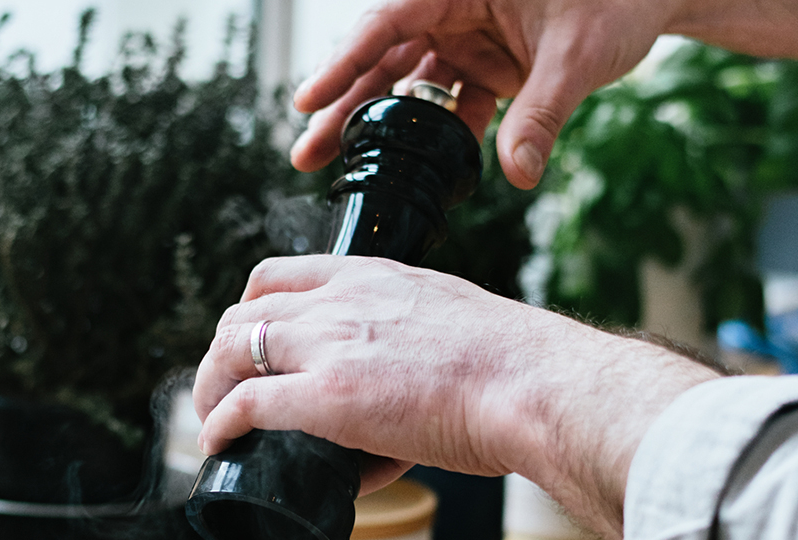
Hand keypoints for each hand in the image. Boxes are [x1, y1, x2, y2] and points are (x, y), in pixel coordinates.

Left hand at [193, 255, 718, 539]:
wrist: (535, 385)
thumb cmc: (511, 369)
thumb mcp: (448, 328)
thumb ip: (410, 353)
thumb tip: (397, 415)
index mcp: (372, 276)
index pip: (280, 276)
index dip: (250, 311)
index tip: (250, 343)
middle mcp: (341, 301)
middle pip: (244, 311)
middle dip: (222, 352)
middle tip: (223, 388)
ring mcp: (330, 345)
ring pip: (232, 349)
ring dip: (211, 386)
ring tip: (213, 419)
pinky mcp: (326, 395)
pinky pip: (245, 404)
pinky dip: (220, 424)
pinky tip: (217, 442)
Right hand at [290, 0, 797, 188]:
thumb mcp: (580, 54)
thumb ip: (543, 115)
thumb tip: (518, 177)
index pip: (388, 21)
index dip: (344, 64)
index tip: (306, 102)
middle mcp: (457, 7)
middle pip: (384, 59)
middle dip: (343, 106)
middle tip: (305, 153)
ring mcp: (470, 38)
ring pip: (408, 87)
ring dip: (374, 128)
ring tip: (335, 165)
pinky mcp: (488, 67)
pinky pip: (449, 106)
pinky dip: (431, 139)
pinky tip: (409, 171)